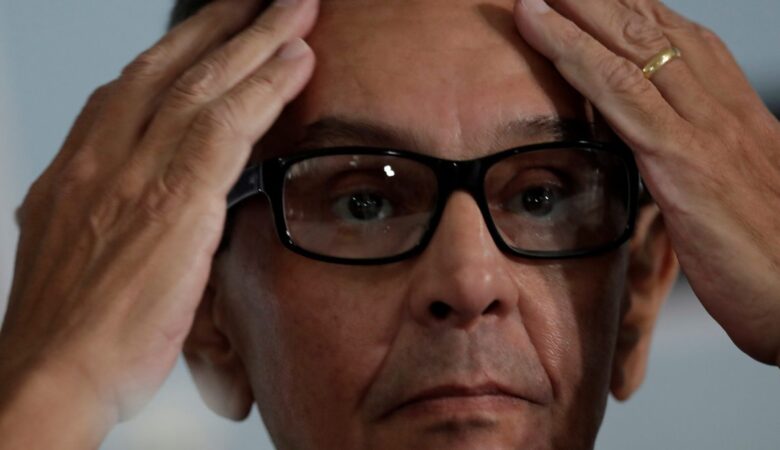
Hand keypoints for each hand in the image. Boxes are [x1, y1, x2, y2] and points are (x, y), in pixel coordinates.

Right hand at [0, 0, 316, 442]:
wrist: (53, 374)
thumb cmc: (69, 328)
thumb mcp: (74, 251)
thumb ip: (108, 212)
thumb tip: (135, 201)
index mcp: (78, 167)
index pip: (132, 89)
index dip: (177, 55)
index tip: (208, 34)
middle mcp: (103, 156)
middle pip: (168, 69)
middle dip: (220, 27)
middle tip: (259, 0)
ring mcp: (136, 173)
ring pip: (205, 86)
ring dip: (255, 42)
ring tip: (293, 12)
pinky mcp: (175, 201)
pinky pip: (228, 127)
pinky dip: (265, 90)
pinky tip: (296, 64)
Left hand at [514, 0, 779, 364]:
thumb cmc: (768, 254)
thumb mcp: (726, 193)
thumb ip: (691, 162)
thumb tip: (655, 154)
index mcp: (732, 110)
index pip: (677, 39)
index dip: (630, 9)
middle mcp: (721, 105)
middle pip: (651, 28)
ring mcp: (705, 128)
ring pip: (633, 47)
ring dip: (578, 12)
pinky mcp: (685, 162)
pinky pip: (623, 95)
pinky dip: (577, 57)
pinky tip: (542, 32)